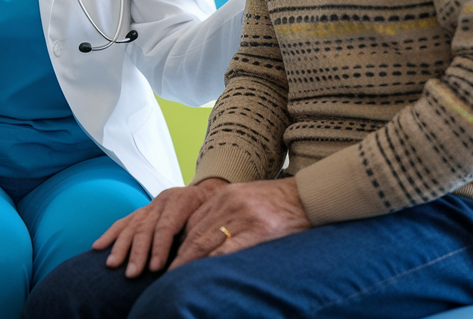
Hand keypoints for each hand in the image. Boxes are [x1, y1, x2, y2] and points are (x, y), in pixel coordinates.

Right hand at [93, 178, 226, 277]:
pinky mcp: (142, 210)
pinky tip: (98, 246)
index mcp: (181, 201)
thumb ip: (197, 233)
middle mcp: (162, 201)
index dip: (159, 247)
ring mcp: (150, 205)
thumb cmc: (211, 209)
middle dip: (137, 253)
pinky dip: (110, 235)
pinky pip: (123, 221)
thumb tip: (189, 257)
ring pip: (131, 225)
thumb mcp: (210, 217)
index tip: (155, 268)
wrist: (207, 190)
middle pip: (145, 228)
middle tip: (132, 274)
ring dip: (120, 247)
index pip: (166, 226)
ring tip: (112, 265)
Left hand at [168, 178, 310, 270]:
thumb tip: (203, 235)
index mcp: (224, 195)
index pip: (193, 221)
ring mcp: (243, 216)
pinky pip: (229, 249)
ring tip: (176, 277)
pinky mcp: (258, 230)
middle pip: (195, 233)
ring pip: (206, 242)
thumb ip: (225, 211)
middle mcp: (229, 203)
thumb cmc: (277, 201)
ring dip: (189, 262)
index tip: (169, 256)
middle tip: (165, 272)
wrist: (308, 196)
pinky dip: (212, 262)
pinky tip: (203, 272)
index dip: (179, 241)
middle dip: (179, 254)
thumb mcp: (244, 198)